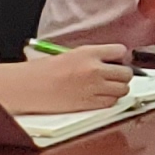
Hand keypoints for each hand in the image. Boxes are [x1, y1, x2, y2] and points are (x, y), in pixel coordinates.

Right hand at [11, 46, 133, 111]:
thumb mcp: (69, 55)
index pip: (120, 51)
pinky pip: (111, 103)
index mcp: (88, 53)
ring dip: (118, 89)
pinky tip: (100, 97)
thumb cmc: (42, 70)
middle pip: (126, 73)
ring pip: (123, 89)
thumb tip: (108, 62)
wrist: (28, 87)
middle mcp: (94, 69)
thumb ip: (91, 57)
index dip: (119, 57)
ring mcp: (93, 87)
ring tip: (107, 88)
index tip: (115, 61)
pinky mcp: (88, 103)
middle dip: (122, 75)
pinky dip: (110, 101)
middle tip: (114, 77)